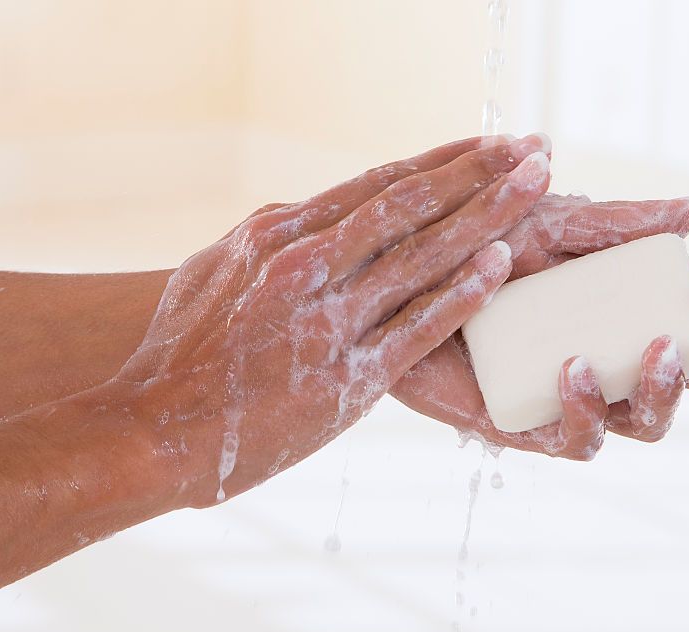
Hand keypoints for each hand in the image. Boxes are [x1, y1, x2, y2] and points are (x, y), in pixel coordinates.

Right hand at [115, 134, 551, 505]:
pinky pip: (417, 326)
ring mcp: (328, 320)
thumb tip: (313, 217)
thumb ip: (270, 242)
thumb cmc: (179, 354)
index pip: (376, 183)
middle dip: (480, 172)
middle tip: (536, 147)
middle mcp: (305, 264)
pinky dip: (462, 293)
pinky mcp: (348, 377)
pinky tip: (501, 265)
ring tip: (538, 185)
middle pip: (410, 205)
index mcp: (275, 233)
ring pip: (423, 255)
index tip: (487, 143)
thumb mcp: (215, 273)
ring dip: (488, 215)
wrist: (150, 431)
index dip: (440, 160)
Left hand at [390, 193, 688, 459]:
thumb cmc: (474, 246)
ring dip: (667, 391)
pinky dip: (585, 408)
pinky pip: (576, 438)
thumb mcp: (549, 223)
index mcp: (619, 307)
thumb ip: (614, 224)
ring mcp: (569, 395)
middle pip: (687, 377)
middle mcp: (604, 355)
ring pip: (645, 421)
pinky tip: (575, 365)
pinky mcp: (526, 425)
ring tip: (659, 349)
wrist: (399, 277)